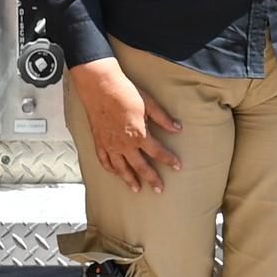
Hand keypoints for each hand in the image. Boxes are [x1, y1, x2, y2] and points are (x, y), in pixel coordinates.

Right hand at [68, 56, 181, 191]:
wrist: (101, 87)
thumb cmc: (126, 93)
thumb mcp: (149, 104)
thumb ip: (163, 119)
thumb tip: (177, 128)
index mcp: (139, 135)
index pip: (158, 152)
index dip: (169, 160)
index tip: (177, 166)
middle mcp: (125, 145)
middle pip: (141, 166)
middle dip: (152, 179)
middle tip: (159, 189)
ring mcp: (110, 145)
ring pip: (121, 168)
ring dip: (130, 180)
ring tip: (137, 189)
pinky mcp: (99, 141)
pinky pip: (104, 160)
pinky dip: (110, 168)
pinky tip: (115, 173)